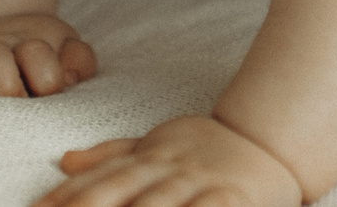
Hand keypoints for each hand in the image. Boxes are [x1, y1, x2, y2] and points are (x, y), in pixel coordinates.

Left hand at [39, 115, 303, 206]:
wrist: (273, 136)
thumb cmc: (209, 145)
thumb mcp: (158, 142)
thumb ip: (112, 154)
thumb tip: (64, 160)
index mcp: (150, 156)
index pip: (100, 178)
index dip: (66, 196)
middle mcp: (170, 169)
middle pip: (120, 192)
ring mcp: (200, 184)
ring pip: (159, 205)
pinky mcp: (230, 200)